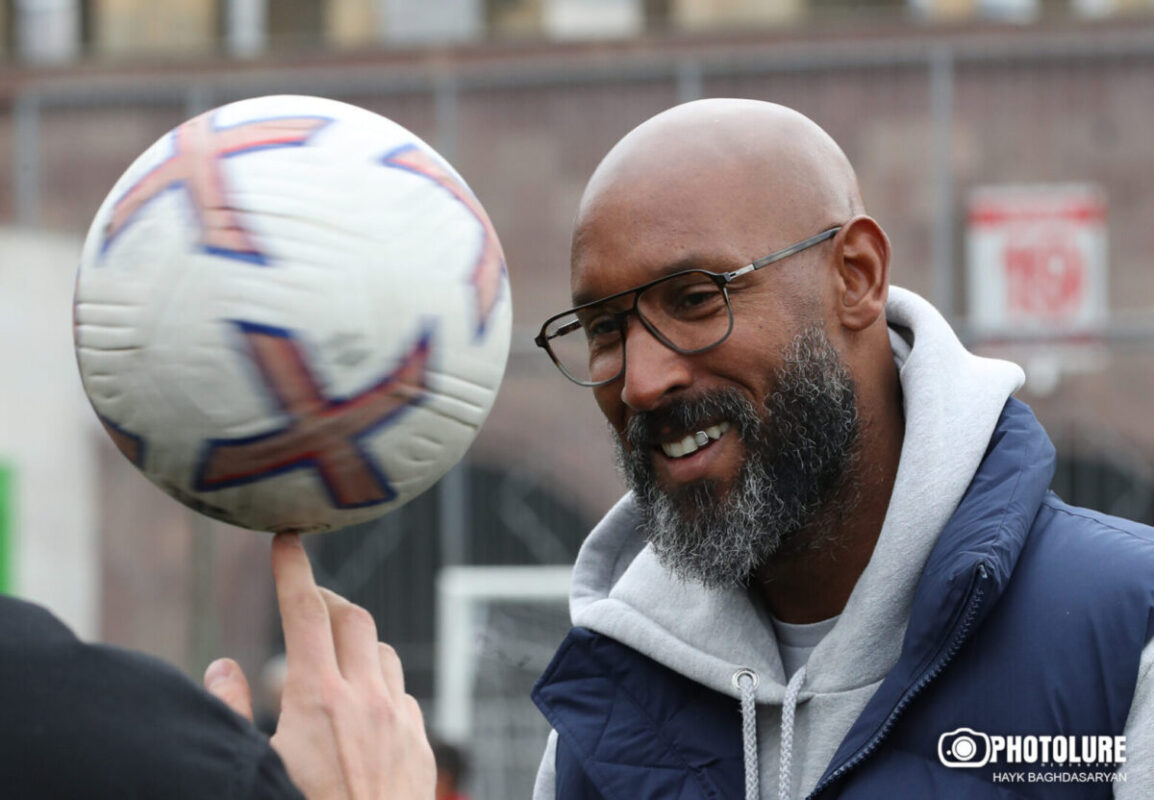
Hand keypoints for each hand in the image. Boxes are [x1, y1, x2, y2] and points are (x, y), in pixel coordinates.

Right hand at [204, 533, 435, 799]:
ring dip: (357, 644)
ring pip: (384, 650)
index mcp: (316, 697)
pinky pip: (402, 692)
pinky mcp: (421, 742)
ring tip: (331, 662)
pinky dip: (380, 685)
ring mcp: (399, 718)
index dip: (293, 568)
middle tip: (306, 608)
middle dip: (327, 603)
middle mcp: (365, 697)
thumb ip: (232, 712)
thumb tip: (223, 666)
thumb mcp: (251, 768)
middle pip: (352, 618)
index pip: (304, 609)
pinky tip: (361, 712)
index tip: (286, 540)